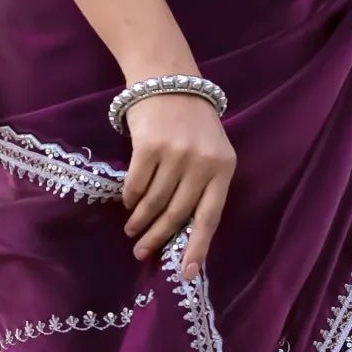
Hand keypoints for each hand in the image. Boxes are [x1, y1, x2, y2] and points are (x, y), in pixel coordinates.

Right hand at [120, 94, 235, 281]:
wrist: (169, 79)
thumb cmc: (192, 123)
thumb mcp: (210, 152)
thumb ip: (203, 187)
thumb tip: (183, 233)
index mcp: (223, 169)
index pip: (210, 217)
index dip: (197, 248)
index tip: (186, 272)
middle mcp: (201, 164)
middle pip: (177, 214)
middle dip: (158, 238)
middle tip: (142, 253)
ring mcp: (175, 155)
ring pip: (154, 202)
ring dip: (140, 222)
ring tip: (132, 231)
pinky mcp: (149, 146)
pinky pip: (136, 184)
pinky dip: (131, 198)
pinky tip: (128, 204)